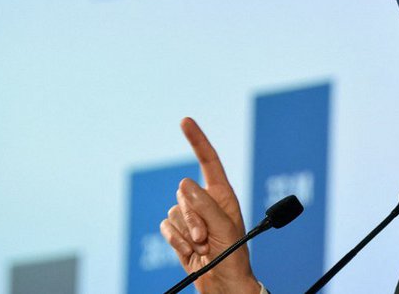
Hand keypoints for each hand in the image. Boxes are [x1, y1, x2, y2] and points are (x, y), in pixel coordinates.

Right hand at [160, 117, 260, 293]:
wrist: (223, 285)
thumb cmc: (233, 256)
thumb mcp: (224, 227)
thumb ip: (205, 204)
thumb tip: (185, 184)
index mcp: (222, 194)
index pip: (208, 160)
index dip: (197, 140)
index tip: (185, 121)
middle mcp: (206, 202)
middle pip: (184, 192)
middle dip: (192, 216)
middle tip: (205, 237)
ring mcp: (192, 218)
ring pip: (173, 212)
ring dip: (185, 232)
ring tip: (203, 247)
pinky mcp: (179, 233)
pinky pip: (166, 227)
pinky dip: (175, 241)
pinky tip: (190, 251)